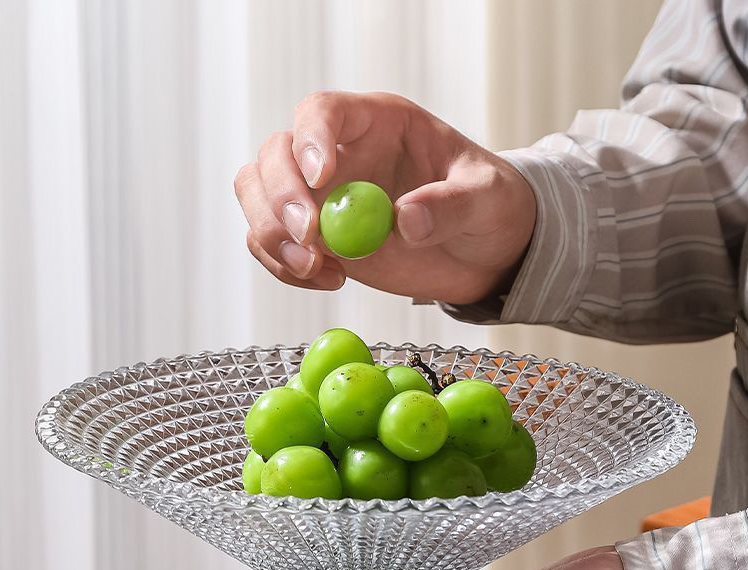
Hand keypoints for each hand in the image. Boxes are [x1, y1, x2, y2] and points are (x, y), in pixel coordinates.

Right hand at [235, 91, 535, 304]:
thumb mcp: (489, 199)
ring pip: (258, 196)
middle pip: (275, 155)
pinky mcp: (317, 240)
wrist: (484, 253)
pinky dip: (283, 266)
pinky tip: (326, 280)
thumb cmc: (490, 207)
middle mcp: (340, 155)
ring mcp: (322, 198)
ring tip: (317, 268)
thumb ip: (453, 204)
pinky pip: (272, 244)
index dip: (312, 139)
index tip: (324, 177)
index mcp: (379, 123)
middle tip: (312, 240)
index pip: (322, 111)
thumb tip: (406, 221)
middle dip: (281, 197)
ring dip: (272, 235)